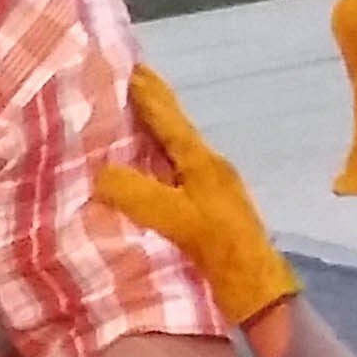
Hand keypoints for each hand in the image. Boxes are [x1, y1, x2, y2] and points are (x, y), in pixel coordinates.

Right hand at [92, 68, 298, 328]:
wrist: (256, 290)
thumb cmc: (219, 250)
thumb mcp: (175, 219)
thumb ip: (137, 193)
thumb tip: (99, 172)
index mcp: (202, 161)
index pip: (168, 117)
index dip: (147, 92)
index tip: (124, 66)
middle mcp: (209, 166)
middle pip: (173, 128)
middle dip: (148, 106)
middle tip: (119, 85)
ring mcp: (211, 187)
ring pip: (173, 149)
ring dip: (150, 134)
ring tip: (121, 123)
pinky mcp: (208, 207)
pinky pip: (173, 172)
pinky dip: (154, 162)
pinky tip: (139, 170)